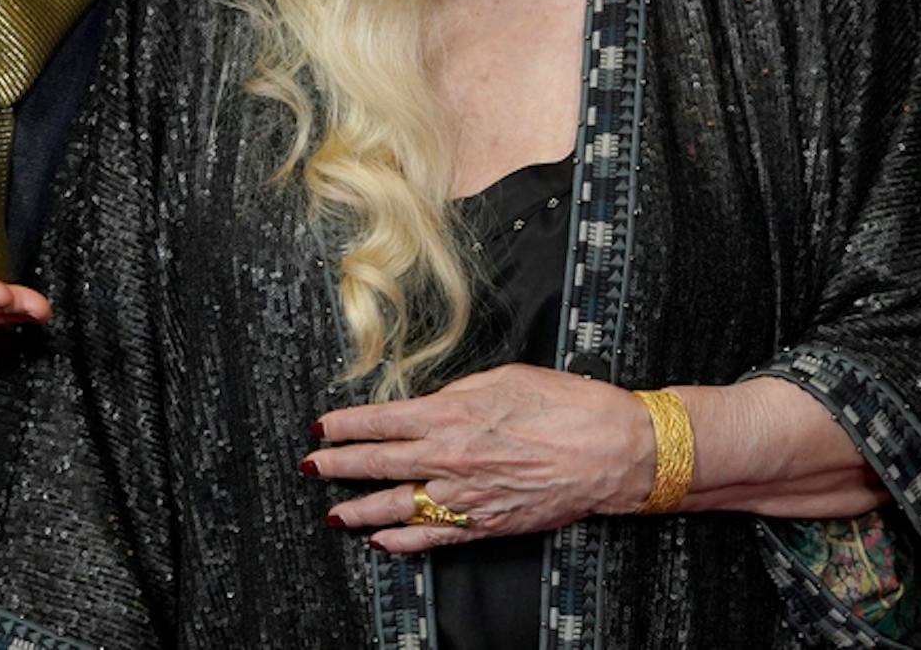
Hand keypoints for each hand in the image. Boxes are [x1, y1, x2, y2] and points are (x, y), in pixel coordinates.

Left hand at [304, 364, 653, 553]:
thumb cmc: (564, 405)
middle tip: (310, 468)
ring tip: (332, 513)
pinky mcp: (486, 524)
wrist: (611, 450)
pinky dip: (403, 542)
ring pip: (396, 507)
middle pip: (377, 465)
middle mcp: (449, 459)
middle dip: (337, 467)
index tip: (321, 427)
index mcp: (449, 416)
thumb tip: (429, 405)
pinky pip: (434, 537)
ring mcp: (465, 497)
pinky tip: (382, 541)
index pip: (379, 422)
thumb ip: (456, 394)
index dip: (344, 426)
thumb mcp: (501, 379)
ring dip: (359, 510)